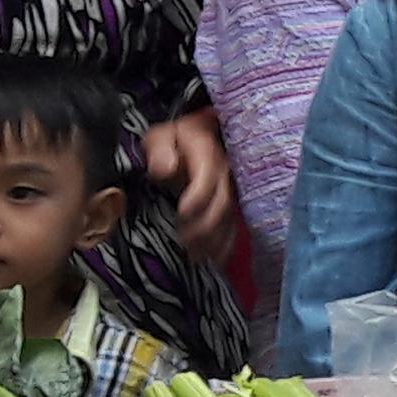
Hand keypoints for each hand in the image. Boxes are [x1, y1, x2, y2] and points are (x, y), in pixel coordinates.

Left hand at [149, 108, 237, 258]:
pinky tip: (214, 260)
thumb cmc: (175, 140)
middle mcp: (227, 173)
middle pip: (222, 203)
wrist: (203, 137)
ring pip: (231, 218)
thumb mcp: (161, 136)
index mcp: (207, 152)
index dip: (198, 197)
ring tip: (195, 257)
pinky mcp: (236, 205)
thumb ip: (160, 149)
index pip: (208, 176)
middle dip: (204, 227)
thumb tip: (165, 169)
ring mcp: (235, 190)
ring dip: (215, 241)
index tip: (182, 214)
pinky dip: (226, 246)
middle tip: (184, 244)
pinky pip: (235, 227)